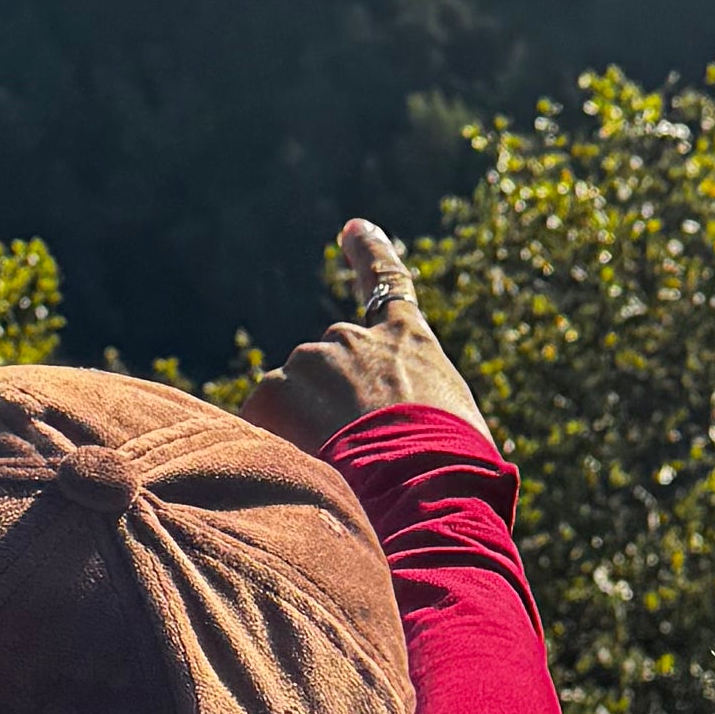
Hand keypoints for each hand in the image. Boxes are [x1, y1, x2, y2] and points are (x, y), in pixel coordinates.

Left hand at [243, 219, 484, 456]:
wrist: (423, 485)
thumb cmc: (452, 468)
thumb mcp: (451, 427)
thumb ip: (414, 411)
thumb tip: (391, 434)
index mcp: (407, 341)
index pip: (387, 283)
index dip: (369, 253)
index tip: (352, 229)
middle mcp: (354, 338)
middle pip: (326, 369)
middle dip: (329, 408)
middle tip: (355, 457)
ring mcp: (312, 360)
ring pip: (292, 400)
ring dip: (304, 432)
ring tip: (341, 470)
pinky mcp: (274, 390)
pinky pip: (263, 425)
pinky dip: (277, 447)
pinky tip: (310, 471)